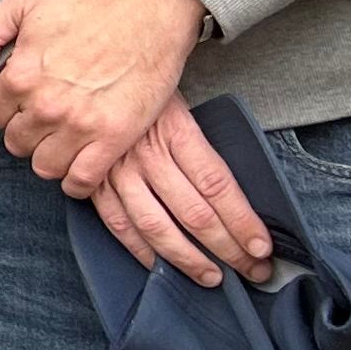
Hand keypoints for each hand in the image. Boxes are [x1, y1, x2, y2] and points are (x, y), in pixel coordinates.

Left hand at [0, 0, 207, 191]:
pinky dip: (76, 180)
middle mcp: (45, 106)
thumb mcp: (25, 1)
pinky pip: (82, 181)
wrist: (152, 11)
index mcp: (20, 75)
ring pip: (45, 166)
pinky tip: (79, 165)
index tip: (24, 102)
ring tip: (61, 140)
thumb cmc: (90, 4)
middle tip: (45, 120)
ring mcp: (80, 125)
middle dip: (26, 132)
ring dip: (49, 156)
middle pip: (16, 143)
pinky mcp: (114, 138)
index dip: (7, 108)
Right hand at [90, 97, 277, 286]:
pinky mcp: (92, 181)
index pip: (218, 186)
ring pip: (156, 225)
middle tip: (252, 271)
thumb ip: (202, 146)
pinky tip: (160, 265)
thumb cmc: (144, 91)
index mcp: (176, 131)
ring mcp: (115, 170)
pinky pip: (117, 223)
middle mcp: (146, 154)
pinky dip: (140, 250)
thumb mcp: (181, 104)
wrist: (88, 72)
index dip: (242, 221)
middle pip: (194, 212)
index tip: (262, 246)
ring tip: (213, 278)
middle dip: (228, 248)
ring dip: (187, 258)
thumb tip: (236, 197)